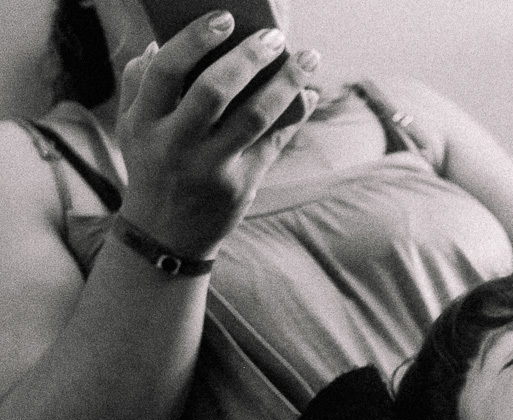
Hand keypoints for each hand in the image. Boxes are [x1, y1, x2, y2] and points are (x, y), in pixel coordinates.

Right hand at [115, 12, 320, 258]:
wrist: (165, 235)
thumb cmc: (153, 166)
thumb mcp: (133, 128)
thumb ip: (140, 83)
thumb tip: (160, 42)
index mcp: (144, 123)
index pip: (167, 71)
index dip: (196, 40)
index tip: (226, 19)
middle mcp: (176, 145)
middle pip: (215, 91)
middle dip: (249, 57)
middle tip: (274, 36)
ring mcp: (211, 168)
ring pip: (255, 116)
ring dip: (287, 83)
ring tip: (308, 59)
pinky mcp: (241, 186)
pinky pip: (274, 141)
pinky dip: (294, 114)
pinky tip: (307, 94)